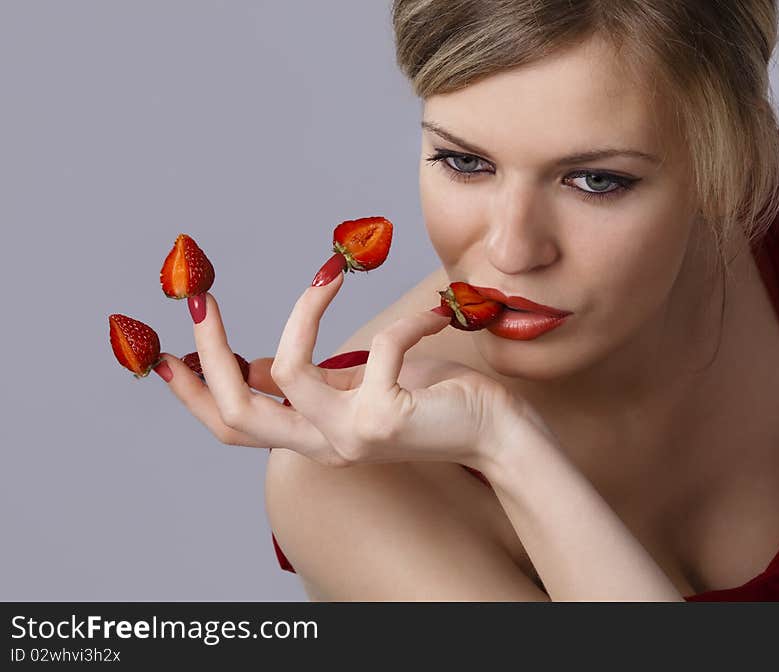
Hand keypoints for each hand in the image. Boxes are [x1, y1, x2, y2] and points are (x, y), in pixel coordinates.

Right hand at [157, 271, 524, 470]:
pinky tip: (433, 317)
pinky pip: (376, 346)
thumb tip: (257, 363)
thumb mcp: (359, 388)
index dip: (194, 393)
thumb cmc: (434, 402)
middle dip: (209, 352)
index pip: (234, 426)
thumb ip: (312, 382)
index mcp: (312, 436)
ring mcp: (352, 437)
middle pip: (235, 413)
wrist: (498, 434)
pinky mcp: (385, 419)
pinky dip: (404, 320)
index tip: (165, 353)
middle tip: (203, 297)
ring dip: (303, 311)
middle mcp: (324, 445)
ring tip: (330, 273)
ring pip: (286, 374)